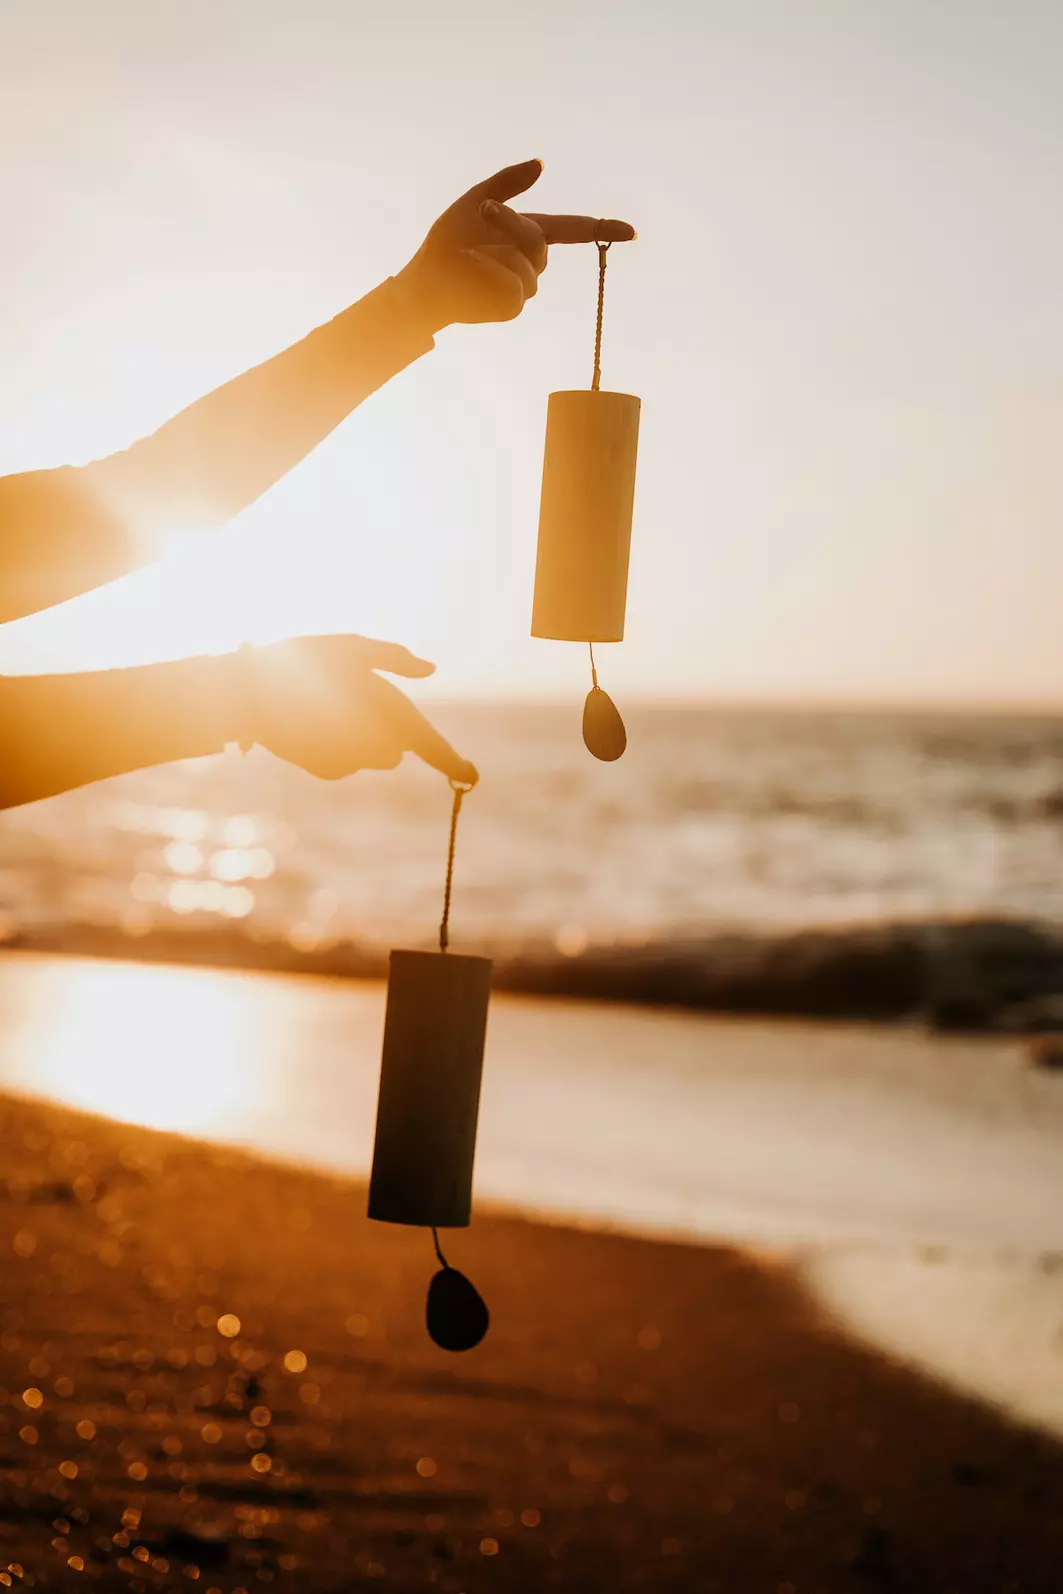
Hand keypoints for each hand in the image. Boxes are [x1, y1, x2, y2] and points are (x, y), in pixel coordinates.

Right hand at [246, 635, 477, 785]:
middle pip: (398, 748)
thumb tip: (430, 668)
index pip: (431, 746)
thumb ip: (394, 659)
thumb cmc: (304, 661)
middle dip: (389, 731)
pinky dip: (337, 745)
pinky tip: (313, 723)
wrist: (247, 696)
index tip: (471, 775)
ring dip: (364, 738)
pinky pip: (346, 760)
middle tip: (356, 700)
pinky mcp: (327, 771)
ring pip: (374, 755)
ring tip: (329, 706)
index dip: (453, 763)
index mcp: (389, 715)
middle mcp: (374, 746)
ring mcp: (349, 763)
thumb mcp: (352, 647)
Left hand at [396, 158, 635, 331]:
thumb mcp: (475, 201)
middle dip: (511, 223)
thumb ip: (508, 183)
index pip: (573, 230)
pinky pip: (512, 285)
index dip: (602, 230)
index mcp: (529, 234)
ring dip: (495, 252)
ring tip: (468, 257)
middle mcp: (532, 264)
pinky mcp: (512, 307)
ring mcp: (524, 288)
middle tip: (482, 213)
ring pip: (527, 265)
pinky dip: (488, 274)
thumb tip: (540, 164)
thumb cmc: (447, 242)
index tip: (631, 233)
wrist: (425, 279)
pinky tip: (472, 274)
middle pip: (539, 240)